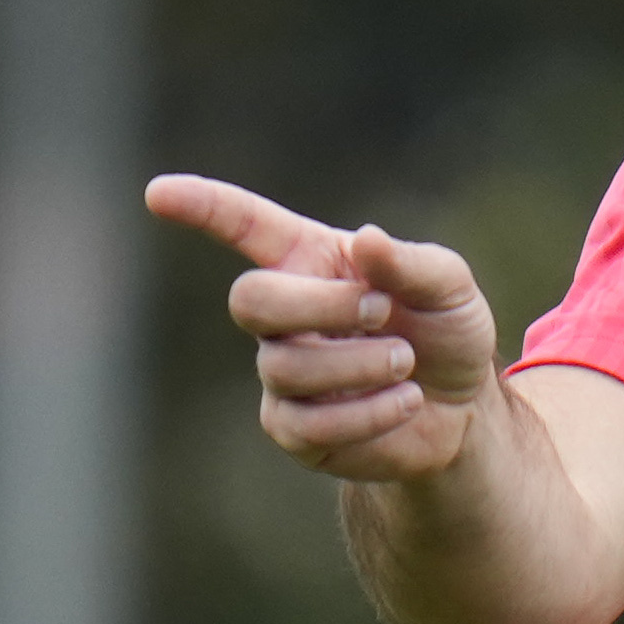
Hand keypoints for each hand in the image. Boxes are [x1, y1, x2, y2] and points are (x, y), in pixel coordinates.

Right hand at [144, 174, 498, 481]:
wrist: (465, 408)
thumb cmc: (444, 330)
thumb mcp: (449, 286)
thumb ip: (412, 262)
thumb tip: (365, 239)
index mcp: (311, 260)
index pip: (243, 225)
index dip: (202, 207)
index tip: (158, 192)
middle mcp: (285, 314)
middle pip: (250, 300)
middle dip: (320, 306)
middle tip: (383, 313)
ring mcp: (281, 373)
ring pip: (285, 366)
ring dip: (360, 363)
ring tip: (406, 362)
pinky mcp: (293, 430)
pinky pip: (305, 424)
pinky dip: (367, 412)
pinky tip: (405, 401)